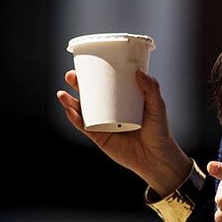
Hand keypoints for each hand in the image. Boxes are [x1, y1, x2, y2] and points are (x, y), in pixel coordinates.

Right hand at [56, 69, 191, 194]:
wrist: (156, 158)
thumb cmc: (159, 131)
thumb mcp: (157, 106)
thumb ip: (151, 88)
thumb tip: (138, 72)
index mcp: (123, 100)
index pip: (107, 84)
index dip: (95, 74)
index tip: (87, 63)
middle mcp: (111, 111)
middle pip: (90, 95)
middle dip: (78, 85)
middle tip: (71, 75)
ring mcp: (104, 124)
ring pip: (82, 110)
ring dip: (70, 101)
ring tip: (62, 93)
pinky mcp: (100, 137)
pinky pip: (84, 127)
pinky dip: (75, 118)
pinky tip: (69, 110)